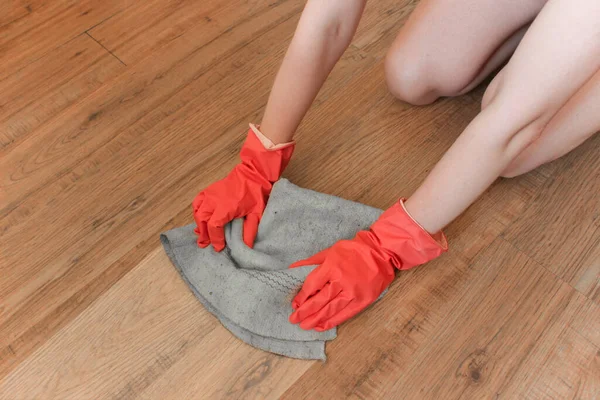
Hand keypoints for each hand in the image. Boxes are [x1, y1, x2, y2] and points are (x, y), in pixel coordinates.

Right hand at [193, 125, 293, 250]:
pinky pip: (197, 202)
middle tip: (207, 244)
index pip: (214, 225)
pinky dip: (196, 211)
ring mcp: (210, 194)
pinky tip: (200, 219)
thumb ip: (250, 231)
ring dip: (199, 224)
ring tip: (203, 235)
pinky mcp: (208, 190)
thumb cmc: (255, 194)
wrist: (252, 174)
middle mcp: (215, 200)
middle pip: (202, 219)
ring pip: (197, 211)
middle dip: (204, 233)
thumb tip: (246, 247)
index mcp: (227, 206)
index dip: (215, 238)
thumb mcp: (257, 214)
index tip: (219, 247)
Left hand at [289, 200, 446, 330]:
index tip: (294, 304)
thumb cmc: (354, 250)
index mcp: (332, 267)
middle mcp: (341, 281)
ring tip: (304, 326)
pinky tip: (320, 326)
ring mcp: (353, 293)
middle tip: (293, 320)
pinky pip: (344, 314)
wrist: (381, 252)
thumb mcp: (330, 251)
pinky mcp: (362, 301)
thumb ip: (312, 262)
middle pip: (319, 301)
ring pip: (330, 310)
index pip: (312, 285)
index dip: (301, 297)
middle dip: (304, 312)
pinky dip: (331, 321)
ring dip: (315, 319)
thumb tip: (293, 268)